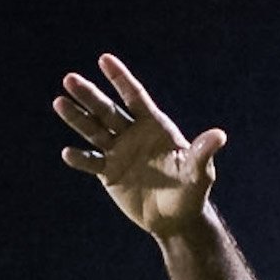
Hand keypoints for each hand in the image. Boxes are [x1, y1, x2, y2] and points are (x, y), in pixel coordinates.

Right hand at [56, 54, 226, 238]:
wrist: (176, 219)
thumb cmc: (192, 192)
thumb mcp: (199, 172)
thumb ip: (202, 152)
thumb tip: (220, 135)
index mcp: (154, 126)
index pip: (134, 97)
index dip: (120, 78)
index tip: (104, 59)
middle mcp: (132, 134)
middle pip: (107, 110)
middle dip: (89, 95)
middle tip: (69, 79)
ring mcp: (118, 152)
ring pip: (94, 130)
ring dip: (77, 118)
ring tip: (59, 102)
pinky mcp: (108, 172)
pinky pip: (91, 162)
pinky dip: (80, 159)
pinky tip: (68, 153)